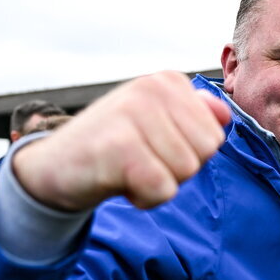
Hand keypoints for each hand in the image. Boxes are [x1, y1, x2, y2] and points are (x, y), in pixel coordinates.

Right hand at [13, 72, 230, 210]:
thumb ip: (194, 118)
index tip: (154, 148)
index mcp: (167, 81)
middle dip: (177, 170)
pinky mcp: (118, 145)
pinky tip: (119, 181)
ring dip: (158, 184)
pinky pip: (162, 188)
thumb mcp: (158, 127)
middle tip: (140, 161)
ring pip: (186, 171)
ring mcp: (133, 113)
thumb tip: (225, 115)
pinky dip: (144, 198)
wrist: (55, 168)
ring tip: (128, 169)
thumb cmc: (112, 148)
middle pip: (205, 153)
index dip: (188, 154)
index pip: (215, 136)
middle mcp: (151, 88)